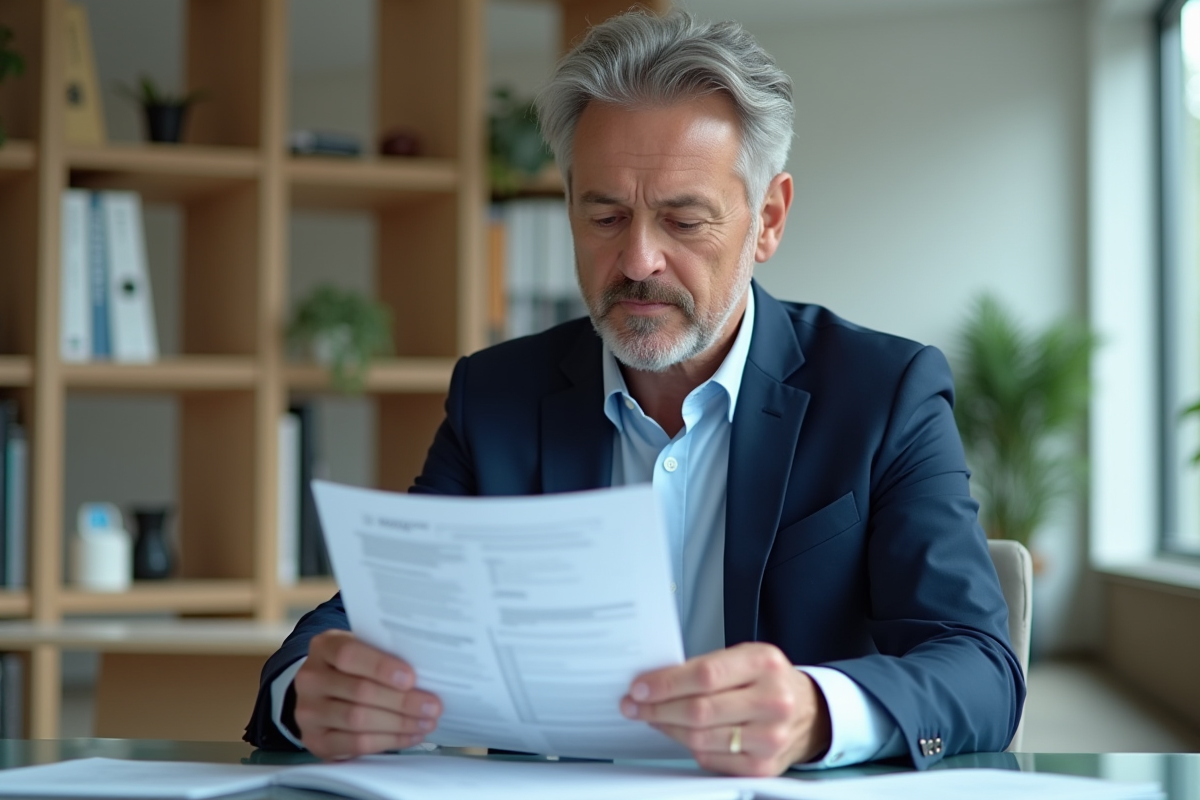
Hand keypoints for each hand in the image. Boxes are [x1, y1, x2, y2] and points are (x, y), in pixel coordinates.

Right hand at [293, 630, 442, 759]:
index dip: (381, 667)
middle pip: (359, 691)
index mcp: (324, 647)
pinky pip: (355, 744)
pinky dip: (388, 741)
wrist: (324, 692)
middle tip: (433, 706)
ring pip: (358, 720)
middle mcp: (310, 678)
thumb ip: (385, 654)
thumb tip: (427, 671)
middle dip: (402, 701)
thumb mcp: (363, 649)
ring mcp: (308, 712)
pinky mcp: (315, 741)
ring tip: (426, 722)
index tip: (412, 678)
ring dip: (399, 723)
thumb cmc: (355, 666)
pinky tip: (410, 736)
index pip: (349, 654)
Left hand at [619, 642, 830, 776]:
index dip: (666, 683)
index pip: (705, 675)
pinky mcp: (764, 766)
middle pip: (700, 710)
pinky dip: (688, 747)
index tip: (640, 687)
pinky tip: (678, 734)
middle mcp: (772, 701)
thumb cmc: (771, 681)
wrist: (811, 712)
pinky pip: (711, 760)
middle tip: (634, 705)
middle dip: (657, 708)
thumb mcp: (747, 658)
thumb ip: (708, 667)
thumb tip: (657, 682)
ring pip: (701, 738)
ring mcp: (770, 737)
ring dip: (667, 729)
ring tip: (651, 718)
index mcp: (764, 664)